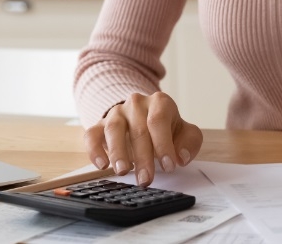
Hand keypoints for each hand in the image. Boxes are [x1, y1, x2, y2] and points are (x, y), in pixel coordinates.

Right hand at [83, 91, 202, 186]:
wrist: (144, 117)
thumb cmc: (166, 128)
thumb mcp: (185, 133)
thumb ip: (189, 143)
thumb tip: (180, 157)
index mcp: (160, 102)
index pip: (159, 120)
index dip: (163, 144)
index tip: (168, 166)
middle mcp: (136, 104)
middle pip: (138, 129)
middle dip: (142, 157)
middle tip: (146, 179)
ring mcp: (116, 113)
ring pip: (114, 129)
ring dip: (118, 152)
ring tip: (123, 171)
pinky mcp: (100, 124)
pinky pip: (92, 134)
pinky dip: (94, 149)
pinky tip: (102, 165)